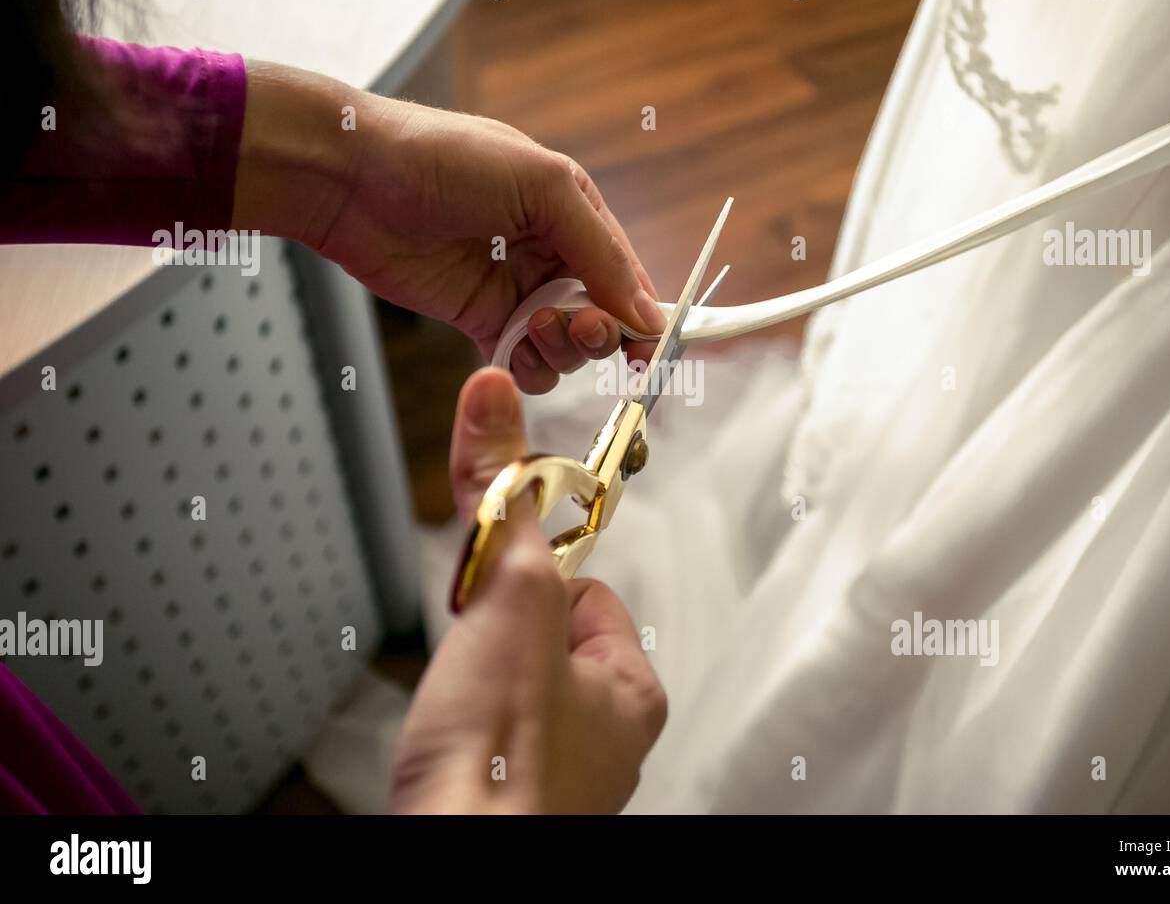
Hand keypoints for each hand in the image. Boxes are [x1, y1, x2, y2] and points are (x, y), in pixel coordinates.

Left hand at [233, 62, 663, 392]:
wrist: (355, 180)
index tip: (650, 350)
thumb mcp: (543, 186)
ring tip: (532, 326)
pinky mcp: (479, 318)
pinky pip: (523, 361)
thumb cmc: (447, 160)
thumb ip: (601, 251)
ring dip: (560, 349)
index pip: (627, 274)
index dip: (642, 315)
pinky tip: (513, 352)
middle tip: (578, 325)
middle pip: (601, 316)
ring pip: (564, 346)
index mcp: (575, 212)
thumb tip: (645, 312)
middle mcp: (551, 252)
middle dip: (598, 331)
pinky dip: (527, 367)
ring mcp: (515, 288)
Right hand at [389, 368, 667, 812]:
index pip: (584, 590)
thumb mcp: (507, 601)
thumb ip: (501, 502)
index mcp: (631, 691)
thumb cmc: (498, 770)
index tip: (493, 581)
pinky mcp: (505, 801)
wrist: (452, 864)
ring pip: (505, 687)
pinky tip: (444, 744)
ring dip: (470, 682)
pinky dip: (456, 728)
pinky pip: (480, 736)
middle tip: (470, 664)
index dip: (528, 577)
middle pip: (538, 637)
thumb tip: (498, 404)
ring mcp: (556, 774)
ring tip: (456, 712)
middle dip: (493, 636)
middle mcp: (605, 738)